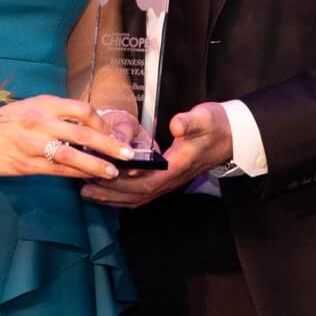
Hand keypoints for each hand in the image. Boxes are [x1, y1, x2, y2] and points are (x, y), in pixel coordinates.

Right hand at [0, 95, 133, 179]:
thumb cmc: (5, 121)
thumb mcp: (32, 107)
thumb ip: (57, 114)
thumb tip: (87, 126)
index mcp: (45, 104)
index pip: (83, 110)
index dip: (102, 122)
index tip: (111, 133)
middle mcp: (42, 121)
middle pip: (84, 133)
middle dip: (109, 145)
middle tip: (127, 155)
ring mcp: (34, 144)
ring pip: (73, 156)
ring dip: (96, 165)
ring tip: (113, 172)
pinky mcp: (27, 164)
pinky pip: (58, 170)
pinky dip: (76, 175)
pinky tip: (88, 179)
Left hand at [80, 100, 231, 207]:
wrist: (232, 135)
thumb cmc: (216, 125)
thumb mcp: (205, 118)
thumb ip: (190, 122)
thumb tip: (176, 125)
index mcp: (177, 166)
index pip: (148, 180)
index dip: (125, 181)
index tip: (101, 175)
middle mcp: (172, 179)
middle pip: (138, 193)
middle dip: (110, 192)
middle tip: (84, 186)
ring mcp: (170, 182)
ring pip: (138, 197)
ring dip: (113, 197)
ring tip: (88, 192)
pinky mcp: (167, 179)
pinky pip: (142, 194)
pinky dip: (123, 196)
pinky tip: (107, 192)